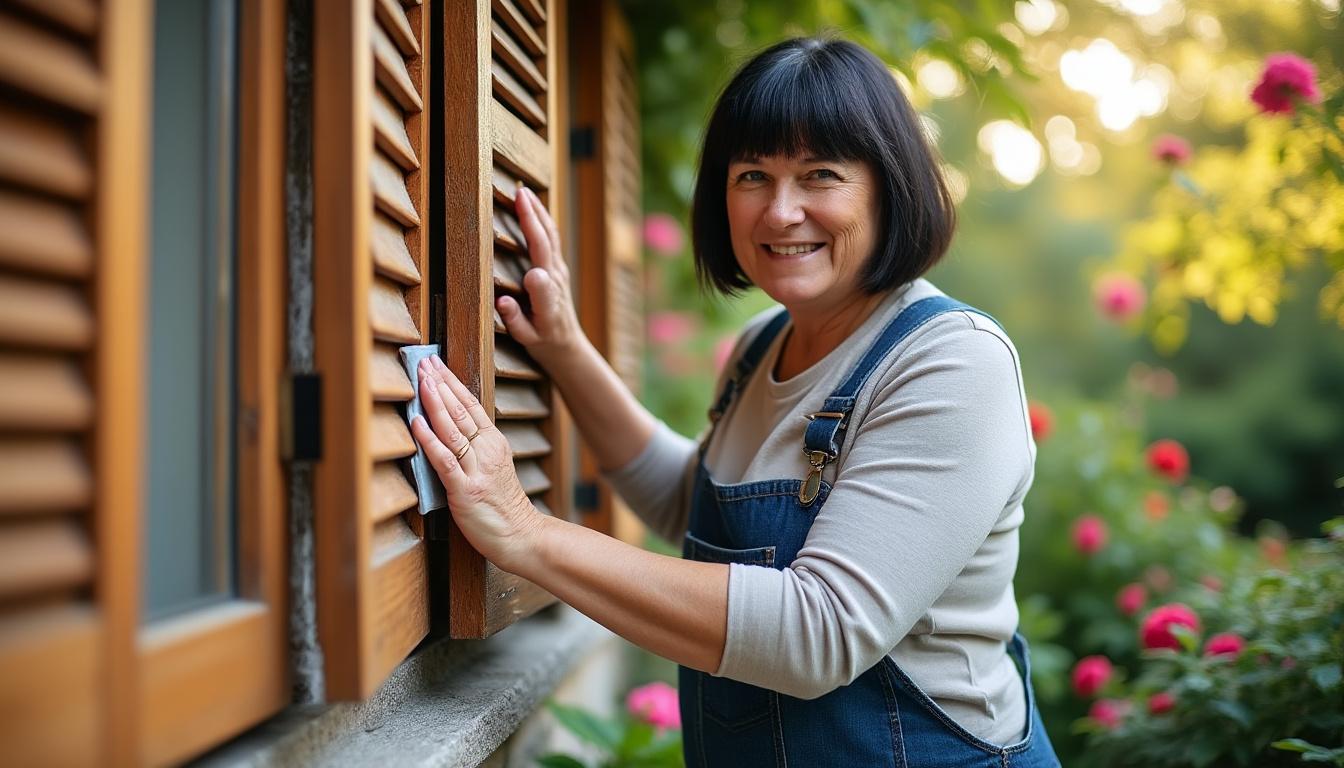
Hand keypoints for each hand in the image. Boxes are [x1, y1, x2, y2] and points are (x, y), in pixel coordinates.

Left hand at [408, 355, 543, 570]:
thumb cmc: (503, 506)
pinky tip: (418, 423)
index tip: (436, 363)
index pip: (471, 404)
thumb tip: (451, 426)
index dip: (452, 382)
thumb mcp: (495, 467)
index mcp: (494, 443)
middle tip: (424, 361)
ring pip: (454, 429)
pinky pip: (445, 460)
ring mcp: (477, 469)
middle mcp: (487, 451)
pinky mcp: (465, 490)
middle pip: (461, 410)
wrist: (521, 536)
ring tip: (422, 380)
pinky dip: (430, 439)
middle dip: (440, 383)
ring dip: (436, 402)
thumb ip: (477, 446)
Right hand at [498, 186, 586, 366]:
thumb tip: (503, 301)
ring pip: (551, 236)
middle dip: (533, 218)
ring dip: (539, 212)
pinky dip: (542, 220)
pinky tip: (534, 208)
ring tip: (524, 192)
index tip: (530, 271)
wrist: (568, 344)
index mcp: (547, 300)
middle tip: (519, 194)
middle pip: (546, 243)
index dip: (535, 276)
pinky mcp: (558, 267)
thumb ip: (516, 320)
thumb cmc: (545, 342)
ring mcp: (559, 271)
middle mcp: (556, 280)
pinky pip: (551, 238)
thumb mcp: (528, 338)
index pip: (540, 279)